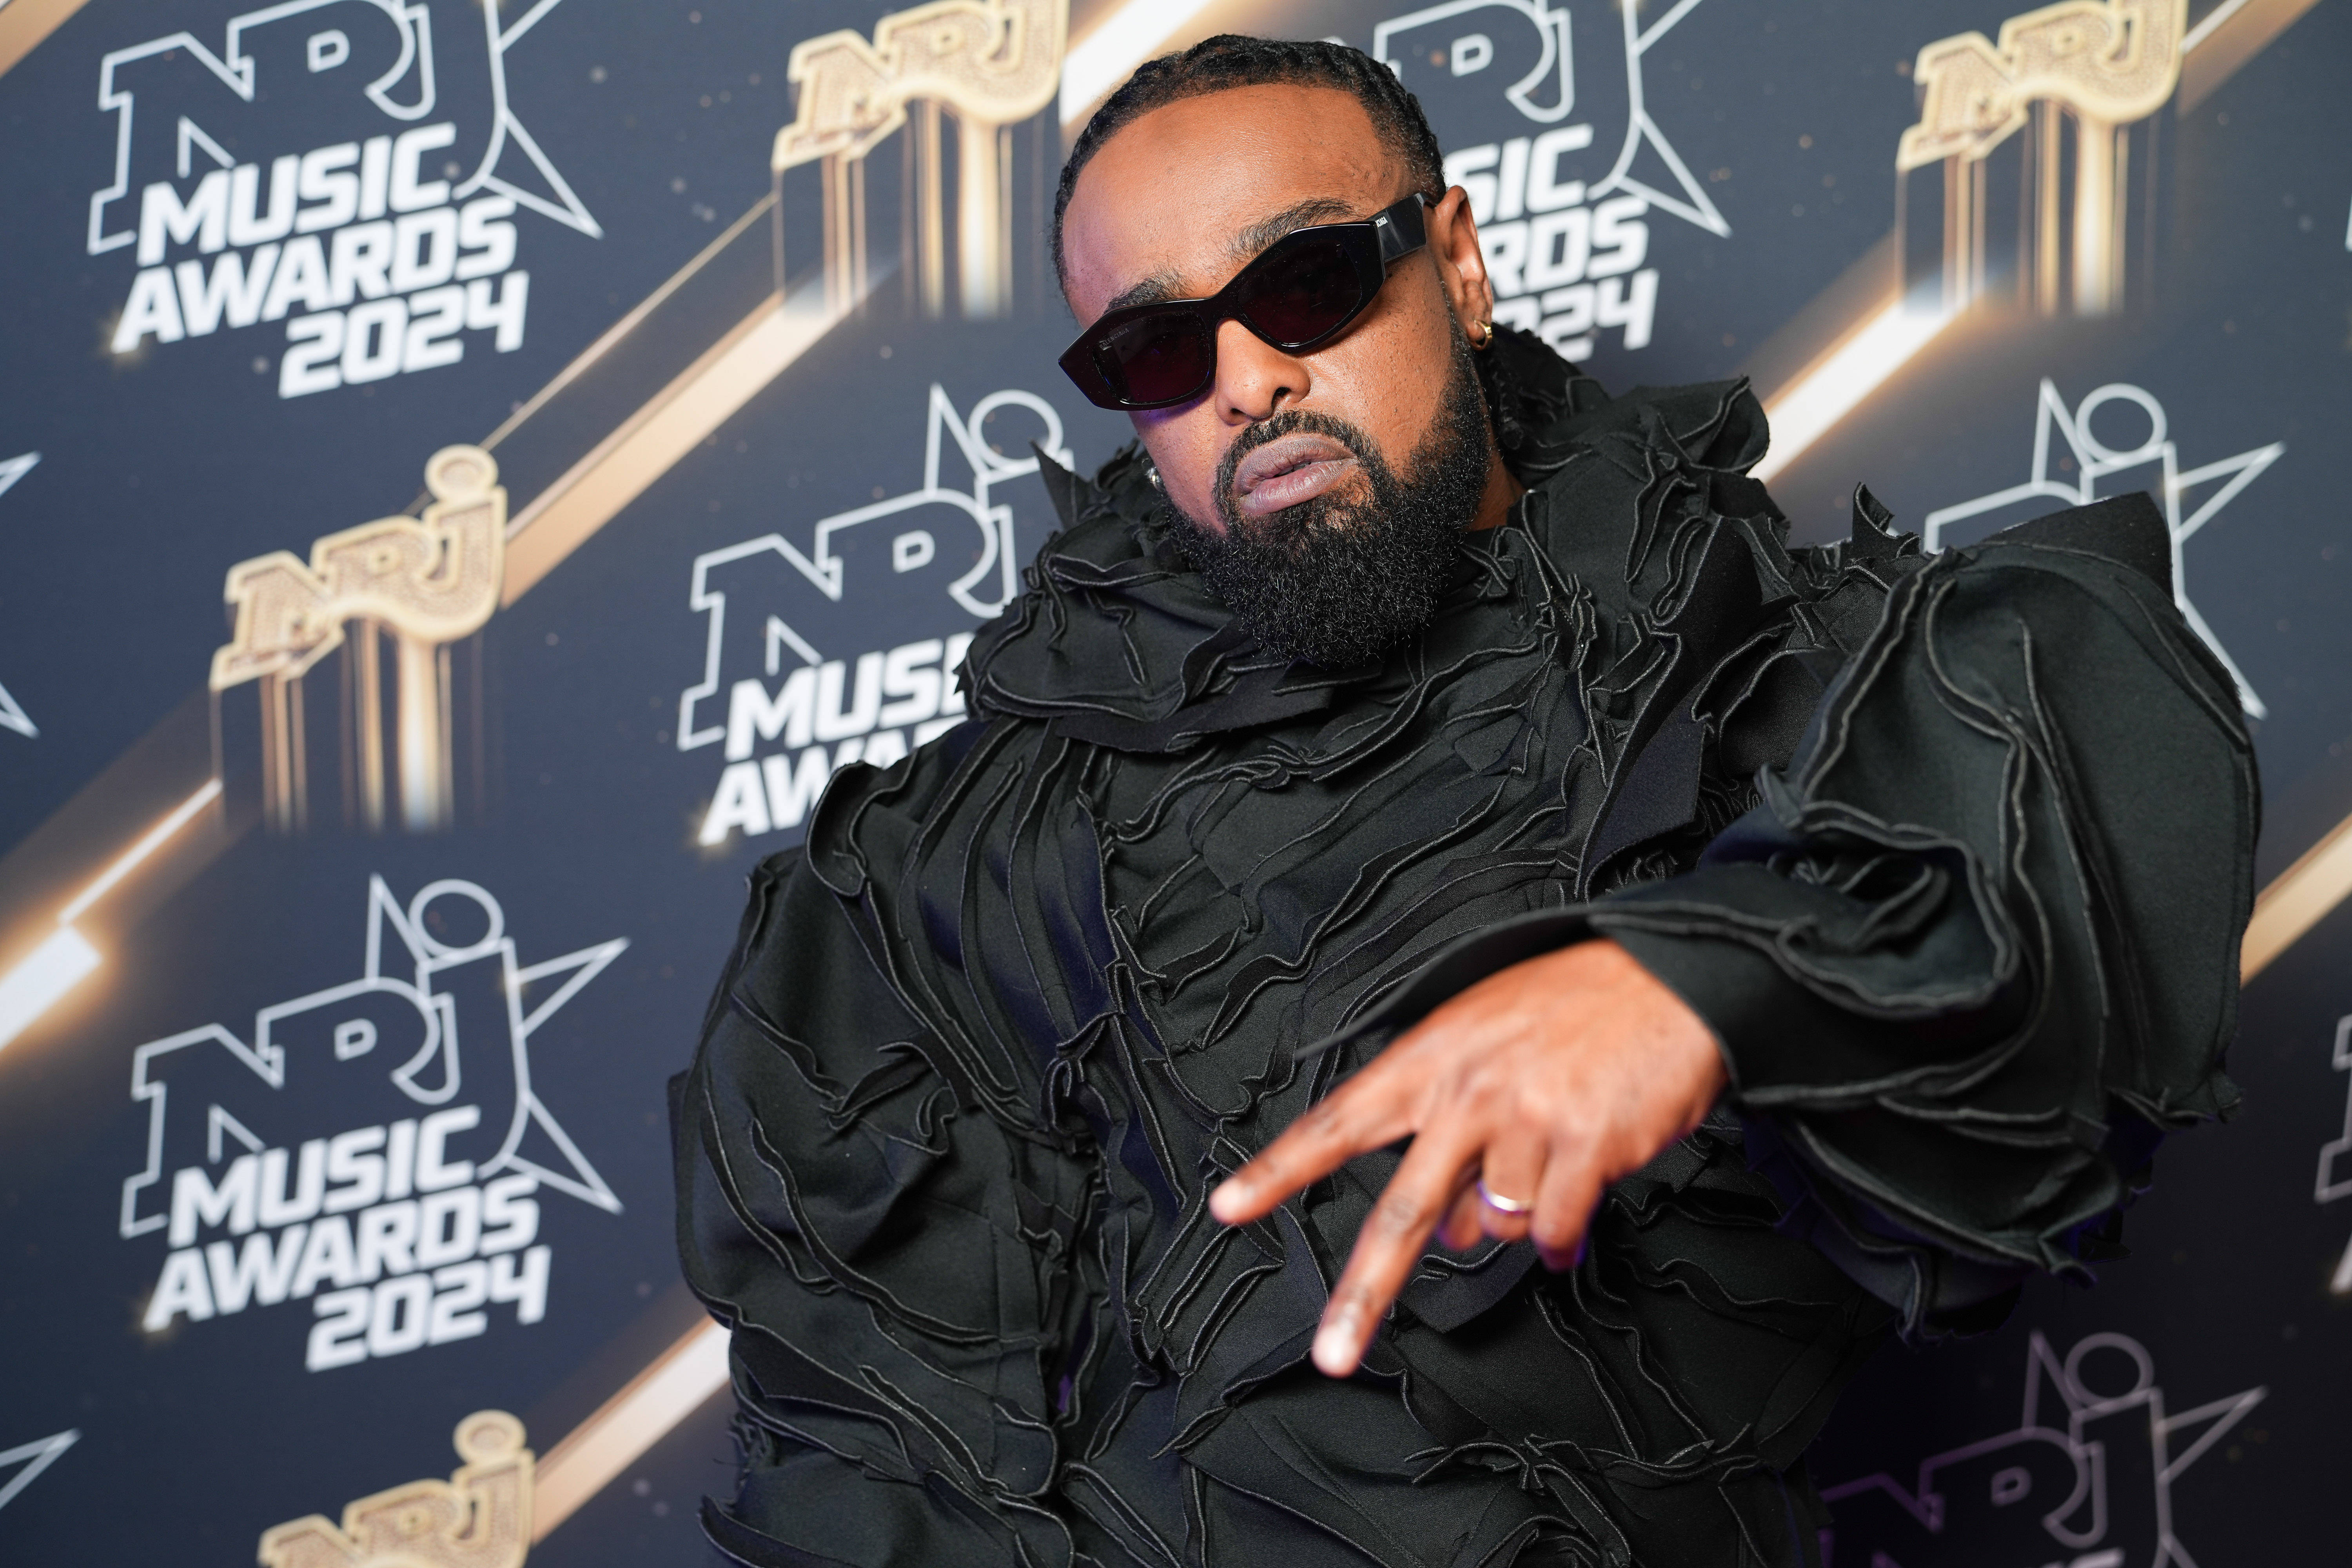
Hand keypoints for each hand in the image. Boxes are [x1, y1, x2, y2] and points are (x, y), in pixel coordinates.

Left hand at [1207, 939, 1726, 1376]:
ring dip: (1514, 1222)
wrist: (1669, 981)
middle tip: (1333, 1351)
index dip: (1279, 1170)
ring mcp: (1527, 1120)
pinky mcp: (1586, 1146)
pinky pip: (1554, 1228)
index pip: (1338, 1121)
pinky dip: (1561, 1239)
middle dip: (1363, 1292)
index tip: (1229, 1206)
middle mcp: (1469, 1092)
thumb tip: (1450, 1228)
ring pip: (1495, 1224)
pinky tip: (1573, 1219)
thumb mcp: (1487, 1039)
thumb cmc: (1575, 1004)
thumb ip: (1452, 1128)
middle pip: (1403, 1208)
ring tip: (1546, 1175)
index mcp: (1431, 1059)